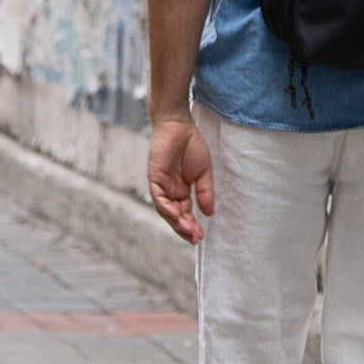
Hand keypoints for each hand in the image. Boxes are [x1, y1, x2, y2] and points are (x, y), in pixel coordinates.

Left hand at [147, 116, 213, 243]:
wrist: (179, 125)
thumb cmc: (191, 145)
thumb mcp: (203, 172)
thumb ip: (205, 192)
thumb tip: (209, 213)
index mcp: (182, 191)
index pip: (185, 213)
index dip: (192, 226)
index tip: (201, 237)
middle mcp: (170, 191)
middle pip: (175, 216)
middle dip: (184, 228)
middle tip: (195, 238)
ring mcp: (161, 186)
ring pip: (165, 210)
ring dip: (176, 221)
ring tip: (188, 230)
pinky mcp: (154, 178)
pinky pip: (158, 197)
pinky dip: (165, 207)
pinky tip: (175, 215)